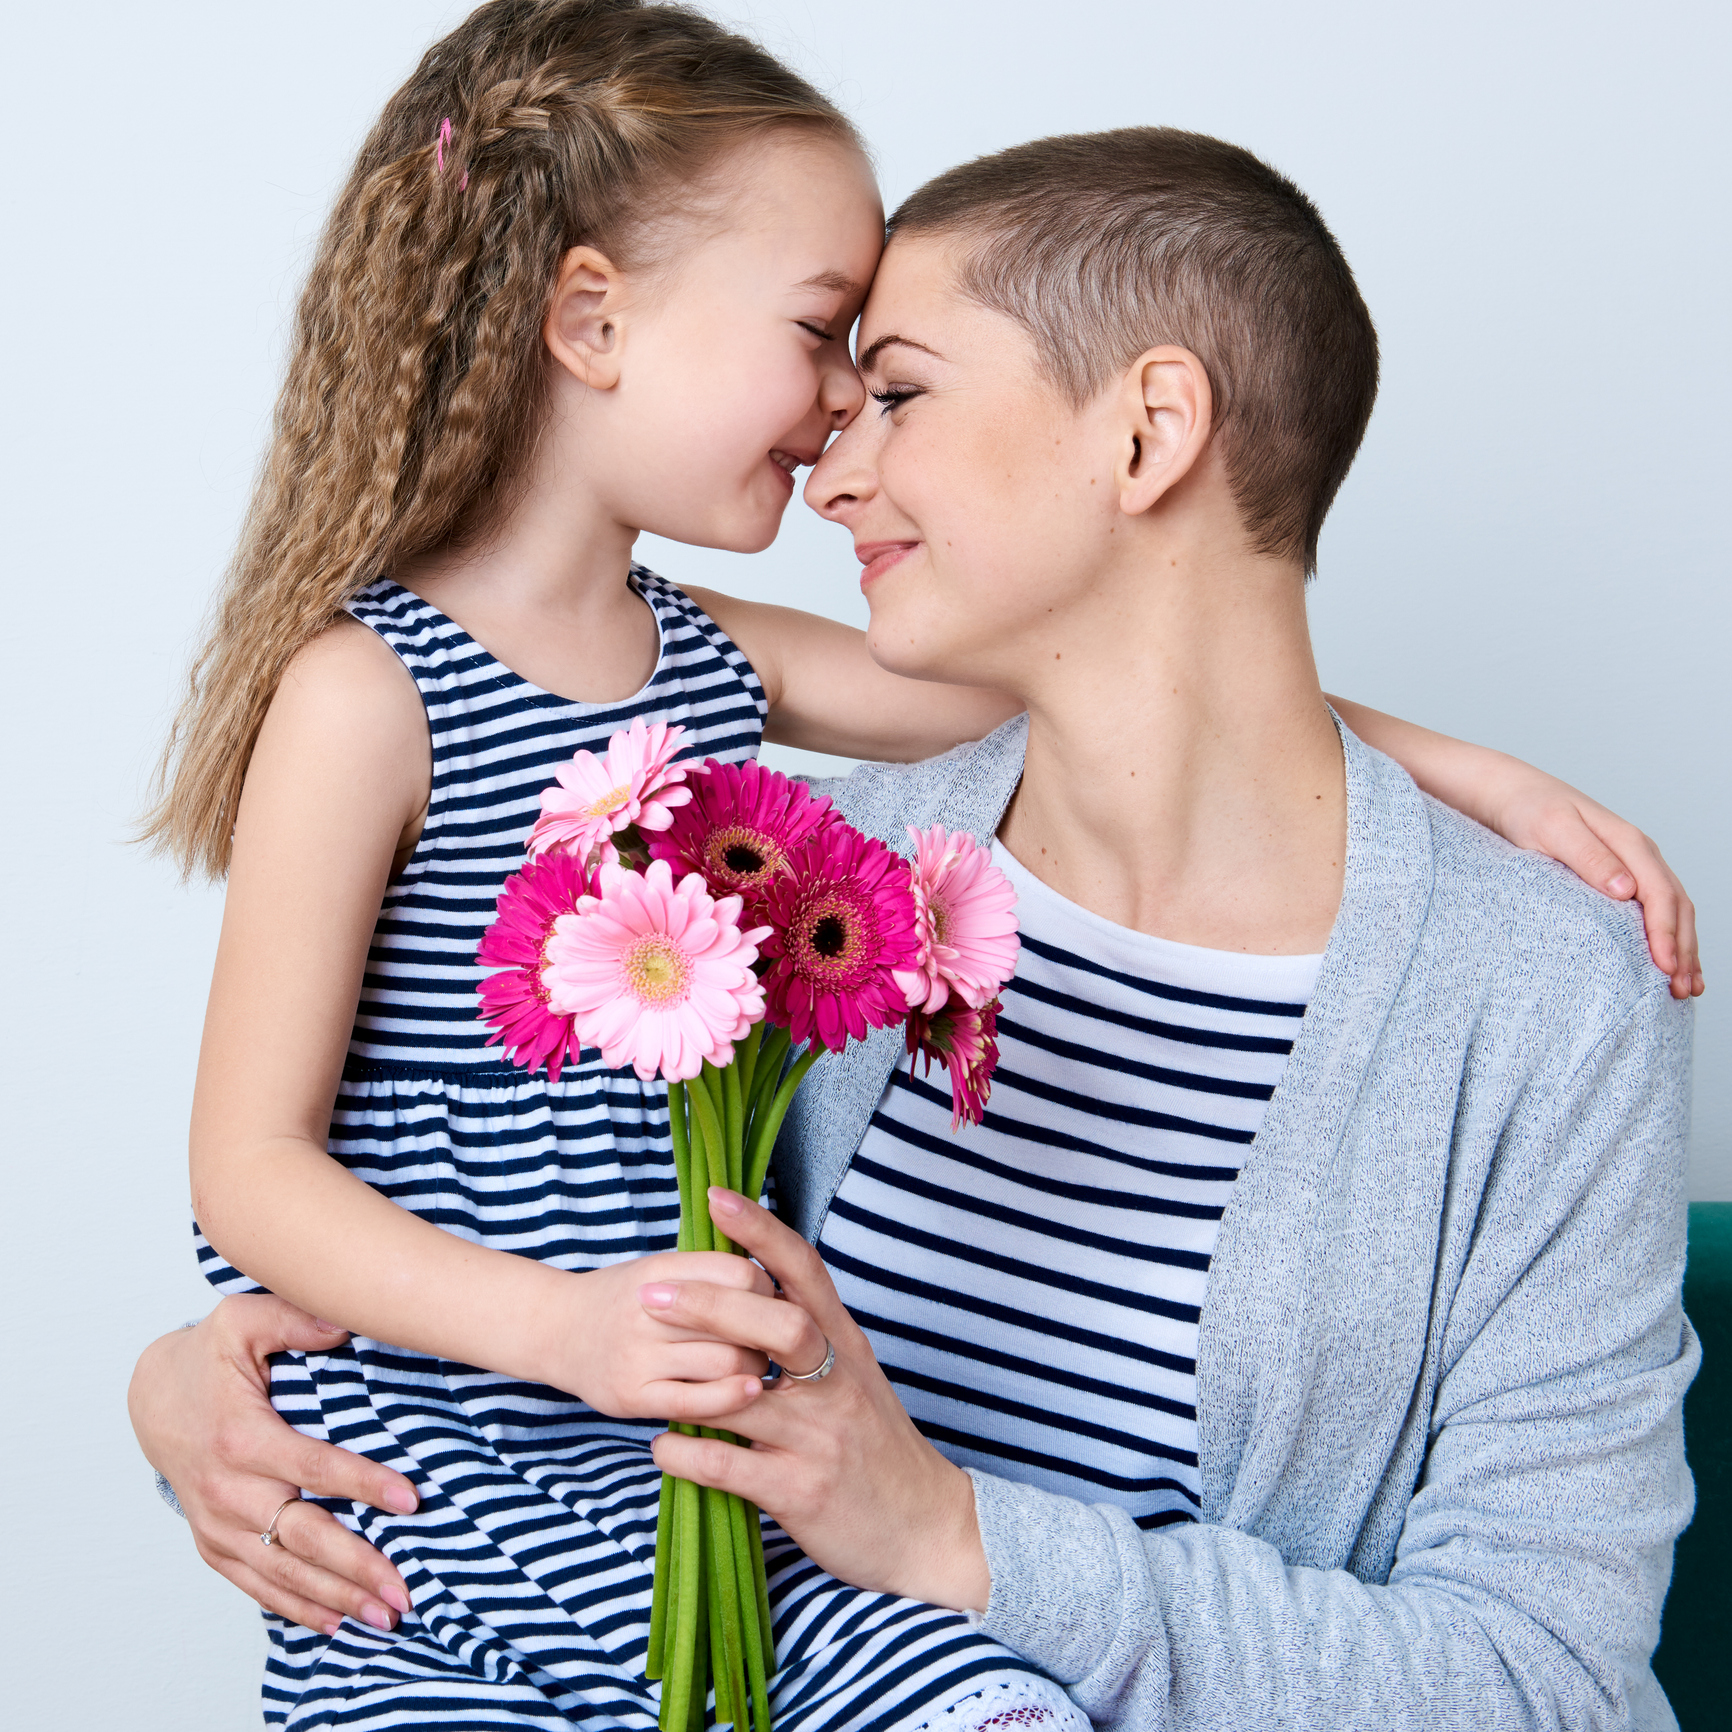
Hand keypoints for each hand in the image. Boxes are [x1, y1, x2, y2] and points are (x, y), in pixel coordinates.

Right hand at [126, 1295, 416, 1635]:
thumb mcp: (243, 1319)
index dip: (364, 1484)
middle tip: (404, 1589)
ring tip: (385, 1615)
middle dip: (357, 1564)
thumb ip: (295, 1319)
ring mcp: (218, 1524)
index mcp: (242, 1437)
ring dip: (336, 1595)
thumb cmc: (207, 1357)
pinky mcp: (213, 1543)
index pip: (314, 1467)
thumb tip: (345, 1324)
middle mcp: (228, 1490)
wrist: (152, 1398)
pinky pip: (255, 1584)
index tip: (411, 1499)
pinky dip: (295, 1606)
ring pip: (283, 1571)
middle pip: (303, 1535)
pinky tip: (335, 1622)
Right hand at [547, 1250, 776, 1421]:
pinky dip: (730, 1399)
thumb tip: (779, 1279)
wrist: (556, 1330)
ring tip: (753, 1365)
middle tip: (773, 1341)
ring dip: (753, 1368)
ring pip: (725, 1363)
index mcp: (661, 1268)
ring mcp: (638, 1354)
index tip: (771, 1303)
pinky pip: (696, 1402)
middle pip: (738, 1321)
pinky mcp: (632, 1396)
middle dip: (767, 1334)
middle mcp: (647, 1308)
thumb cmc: (624, 1298)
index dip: (767, 1291)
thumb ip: (712, 1271)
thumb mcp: (662, 1268)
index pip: (739, 1275)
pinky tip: (748, 1393)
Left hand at [645, 1190, 990, 1613]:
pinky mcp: (800, 1491)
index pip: (805, 1272)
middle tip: (650, 1293)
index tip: (717, 1199)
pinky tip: (661, 1446)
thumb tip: (755, 1288)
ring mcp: (819, 1439)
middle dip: (710, 1305)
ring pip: (745, 1399)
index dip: (761, 1231)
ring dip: (686, 1384)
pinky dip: (688, 1455)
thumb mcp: (856, 1379)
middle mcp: (836, 1384)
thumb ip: (812, 1338)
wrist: (925, 1530)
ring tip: (638, 1371)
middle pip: (776, 1324)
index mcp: (846, 1346)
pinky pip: (731, 1468)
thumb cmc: (878, 1448)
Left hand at [1487, 769, 1702, 998]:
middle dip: (1684, 948)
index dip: (1666, 933)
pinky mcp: (1619, 874)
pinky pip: (1654, 907)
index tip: (1665, 967)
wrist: (1510, 792)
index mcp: (1629, 842)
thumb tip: (1627, 890)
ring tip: (1685, 986)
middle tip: (1681, 989)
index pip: (1660, 894)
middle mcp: (1639, 853)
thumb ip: (1589, 857)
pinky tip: (1668, 960)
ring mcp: (1633, 864)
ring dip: (1683, 947)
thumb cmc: (1527, 809)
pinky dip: (1667, 935)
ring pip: (1673, 909)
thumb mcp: (1552, 829)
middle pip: (1677, 905)